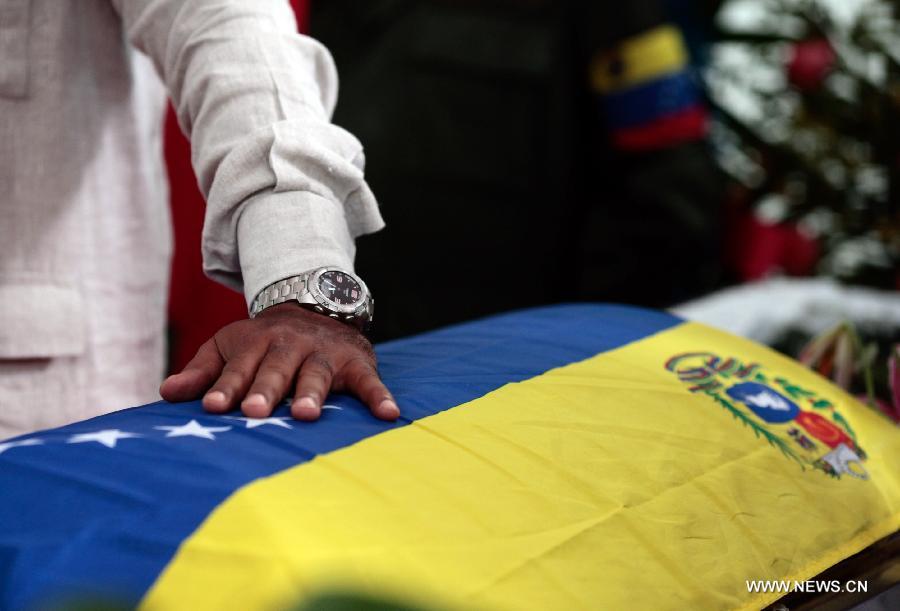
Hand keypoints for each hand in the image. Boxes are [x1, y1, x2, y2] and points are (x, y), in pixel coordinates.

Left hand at [159, 303, 398, 421]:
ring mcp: (325, 353)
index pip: (238, 367)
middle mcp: (291, 345)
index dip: (225, 387)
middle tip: (253, 412)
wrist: (317, 303)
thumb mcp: (230, 345)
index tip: (212, 406)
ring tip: (305, 415)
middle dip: (265, 389)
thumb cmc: (265, 341)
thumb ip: (203, 370)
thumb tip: (166, 393)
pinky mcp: (357, 362)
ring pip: (317, 374)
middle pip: (276, 369)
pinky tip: (388, 415)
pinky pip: (370, 381)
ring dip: (311, 393)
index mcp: (257, 342)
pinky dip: (379, 397)